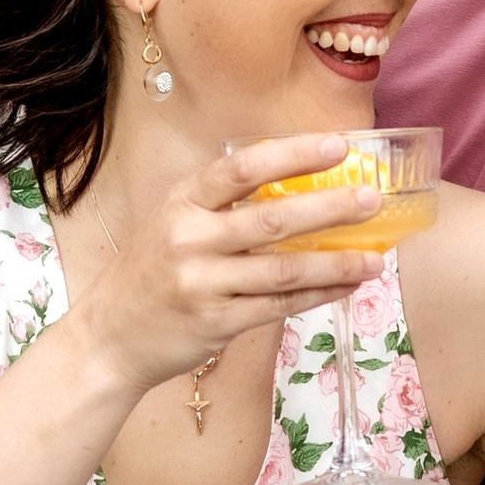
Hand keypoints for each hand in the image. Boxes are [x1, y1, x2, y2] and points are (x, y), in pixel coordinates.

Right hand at [73, 134, 381, 400]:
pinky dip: (317, 296)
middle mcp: (190, 238)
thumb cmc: (152, 273)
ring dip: (336, 263)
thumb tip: (302, 189)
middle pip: (273, 219)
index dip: (292, 155)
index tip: (338, 147)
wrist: (108, 337)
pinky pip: (278, 306)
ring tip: (376, 258)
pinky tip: (345, 286)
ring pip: (284, 271)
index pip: (242, 169)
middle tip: (373, 199)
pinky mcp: (215, 323)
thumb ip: (224, 206)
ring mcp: (202, 283)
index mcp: (182, 202)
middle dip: (330, 208)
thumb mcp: (173, 223)